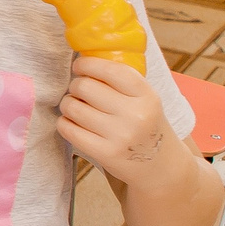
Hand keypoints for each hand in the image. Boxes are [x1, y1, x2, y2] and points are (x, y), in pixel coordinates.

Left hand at [57, 55, 171, 169]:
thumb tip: (83, 59)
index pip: (110, 70)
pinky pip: (68, 129)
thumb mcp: (145, 99)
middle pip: (84, 87)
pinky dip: (64, 123)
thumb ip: (121, 81)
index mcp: (147, 95)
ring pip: (72, 107)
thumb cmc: (145, 124)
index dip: (87, 64)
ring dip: (67, 104)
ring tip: (75, 107)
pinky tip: (73, 123)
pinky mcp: (106, 154)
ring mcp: (120, 136)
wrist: (160, 166)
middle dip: (75, 86)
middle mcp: (136, 115)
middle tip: (79, 92)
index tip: (79, 67)